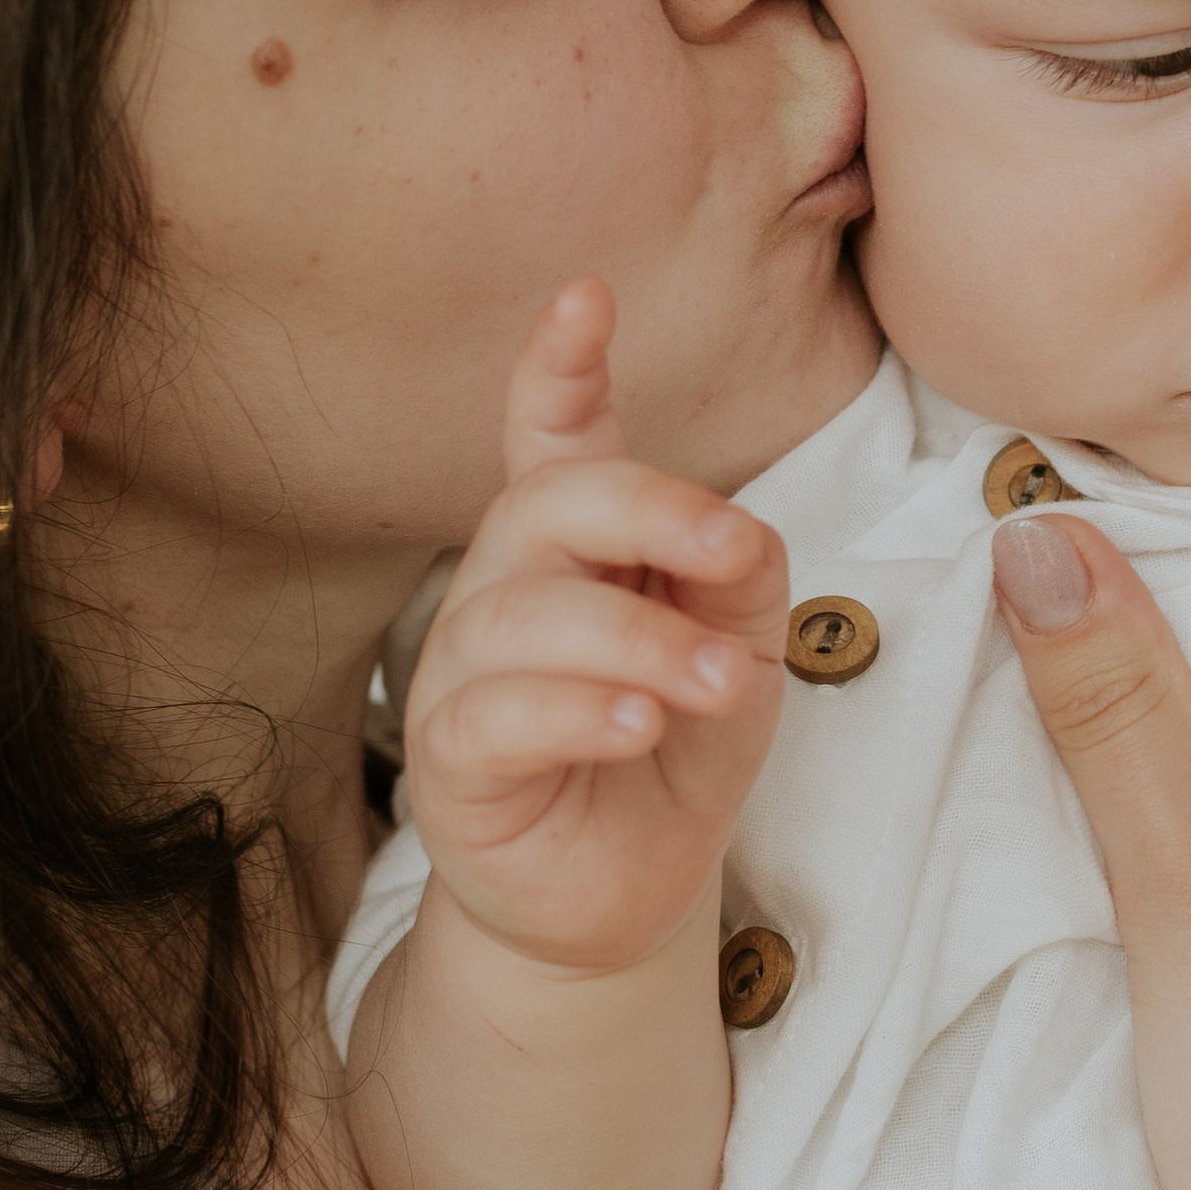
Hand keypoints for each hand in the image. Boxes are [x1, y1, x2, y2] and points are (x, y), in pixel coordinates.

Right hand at [402, 279, 786, 979]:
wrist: (624, 891)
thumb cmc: (675, 748)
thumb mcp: (740, 653)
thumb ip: (740, 583)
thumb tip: (739, 536)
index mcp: (576, 547)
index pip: (552, 440)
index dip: (559, 370)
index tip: (584, 298)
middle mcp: (506, 589)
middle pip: (549, 505)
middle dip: (649, 511)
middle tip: (735, 555)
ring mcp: (465, 671)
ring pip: (528, 614)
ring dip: (641, 642)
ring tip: (724, 684)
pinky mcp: (449, 761)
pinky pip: (497, 713)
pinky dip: (578, 711)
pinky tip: (641, 726)